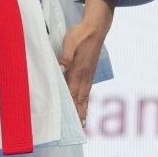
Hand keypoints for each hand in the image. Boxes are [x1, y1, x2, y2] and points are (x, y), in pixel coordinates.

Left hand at [57, 0, 115, 125]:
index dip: (72, 107)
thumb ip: (65, 56)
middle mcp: (84, 75)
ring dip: (83, 109)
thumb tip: (61, 67)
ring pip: (85, 96)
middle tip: (79, 130)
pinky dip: (86, 100)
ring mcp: (88, 74)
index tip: (72, 121)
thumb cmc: (80, 34)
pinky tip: (84, 104)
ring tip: (83, 123)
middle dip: (79, 114)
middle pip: (80, 99)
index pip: (73, 93)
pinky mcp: (90, 71)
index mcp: (78, 70)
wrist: (96, 27)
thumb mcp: (69, 42)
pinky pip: (87, 89)